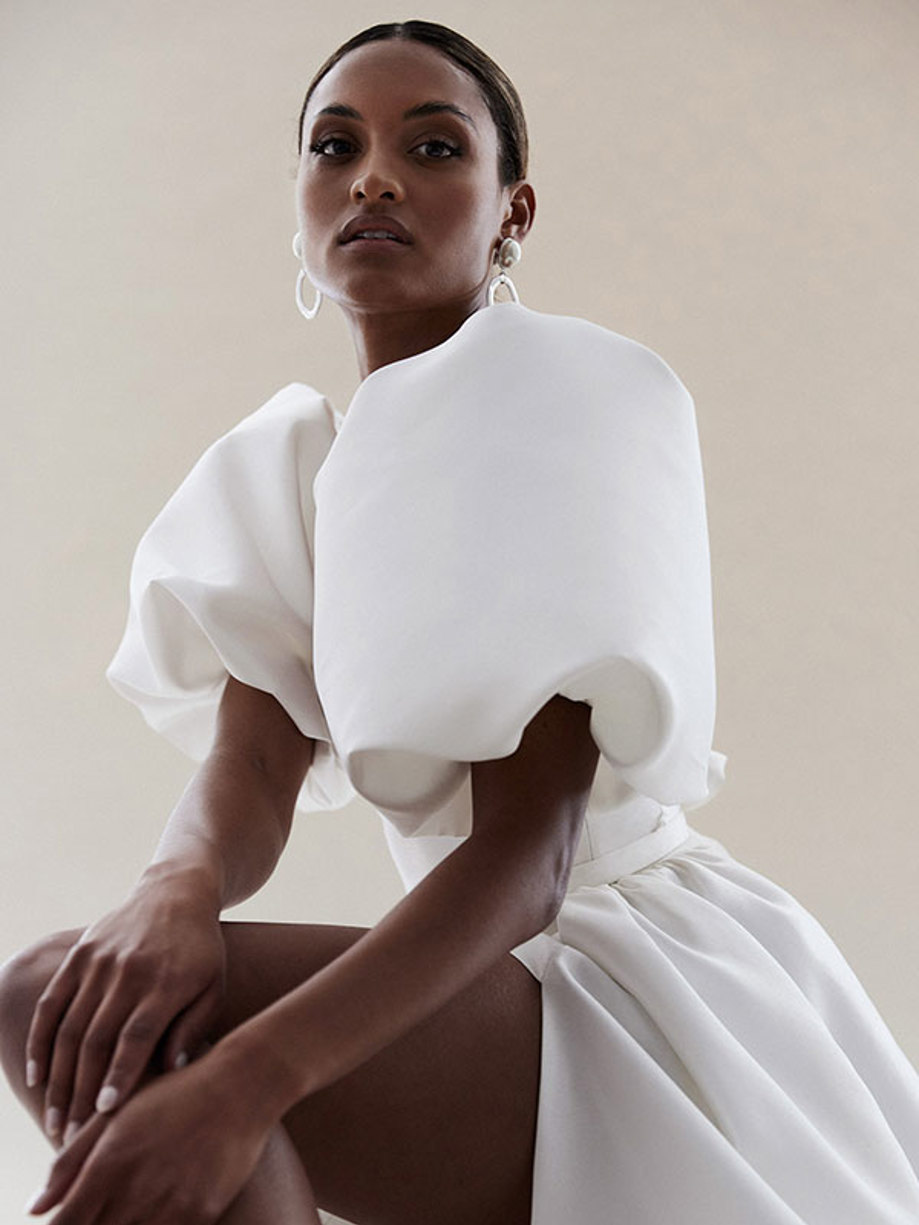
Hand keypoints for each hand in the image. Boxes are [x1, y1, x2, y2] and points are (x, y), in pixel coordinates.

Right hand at [25, 868, 225, 1143]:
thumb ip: (195, 1026)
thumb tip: (172, 1070)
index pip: (137, 1035)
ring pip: (70, 1028)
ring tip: (56, 1119)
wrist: (175, 893)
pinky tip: (37, 1078)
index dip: (119, 1074)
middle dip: (83, 1092)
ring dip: (60, 1079)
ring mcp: (99, 962)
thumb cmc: (200, 950)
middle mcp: (129, 972)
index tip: (106, 1112)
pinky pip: (52, 1004)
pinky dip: (40, 1042)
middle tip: (74, 1135)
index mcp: (167, 982)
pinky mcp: (79, 956)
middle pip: (98, 1039)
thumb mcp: (213, 985)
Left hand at [25, 1049, 281, 1224]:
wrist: (241, 1085)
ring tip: (137, 1200)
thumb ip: (70, 1160)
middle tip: (106, 1206)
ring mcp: (170, 1204)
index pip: (66, 1223)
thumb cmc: (174, 1094)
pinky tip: (162, 1205)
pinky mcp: (202, 1214)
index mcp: (108, 1161)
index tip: (70, 1218)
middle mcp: (136, 1187)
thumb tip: (35, 1207)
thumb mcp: (118, 1114)